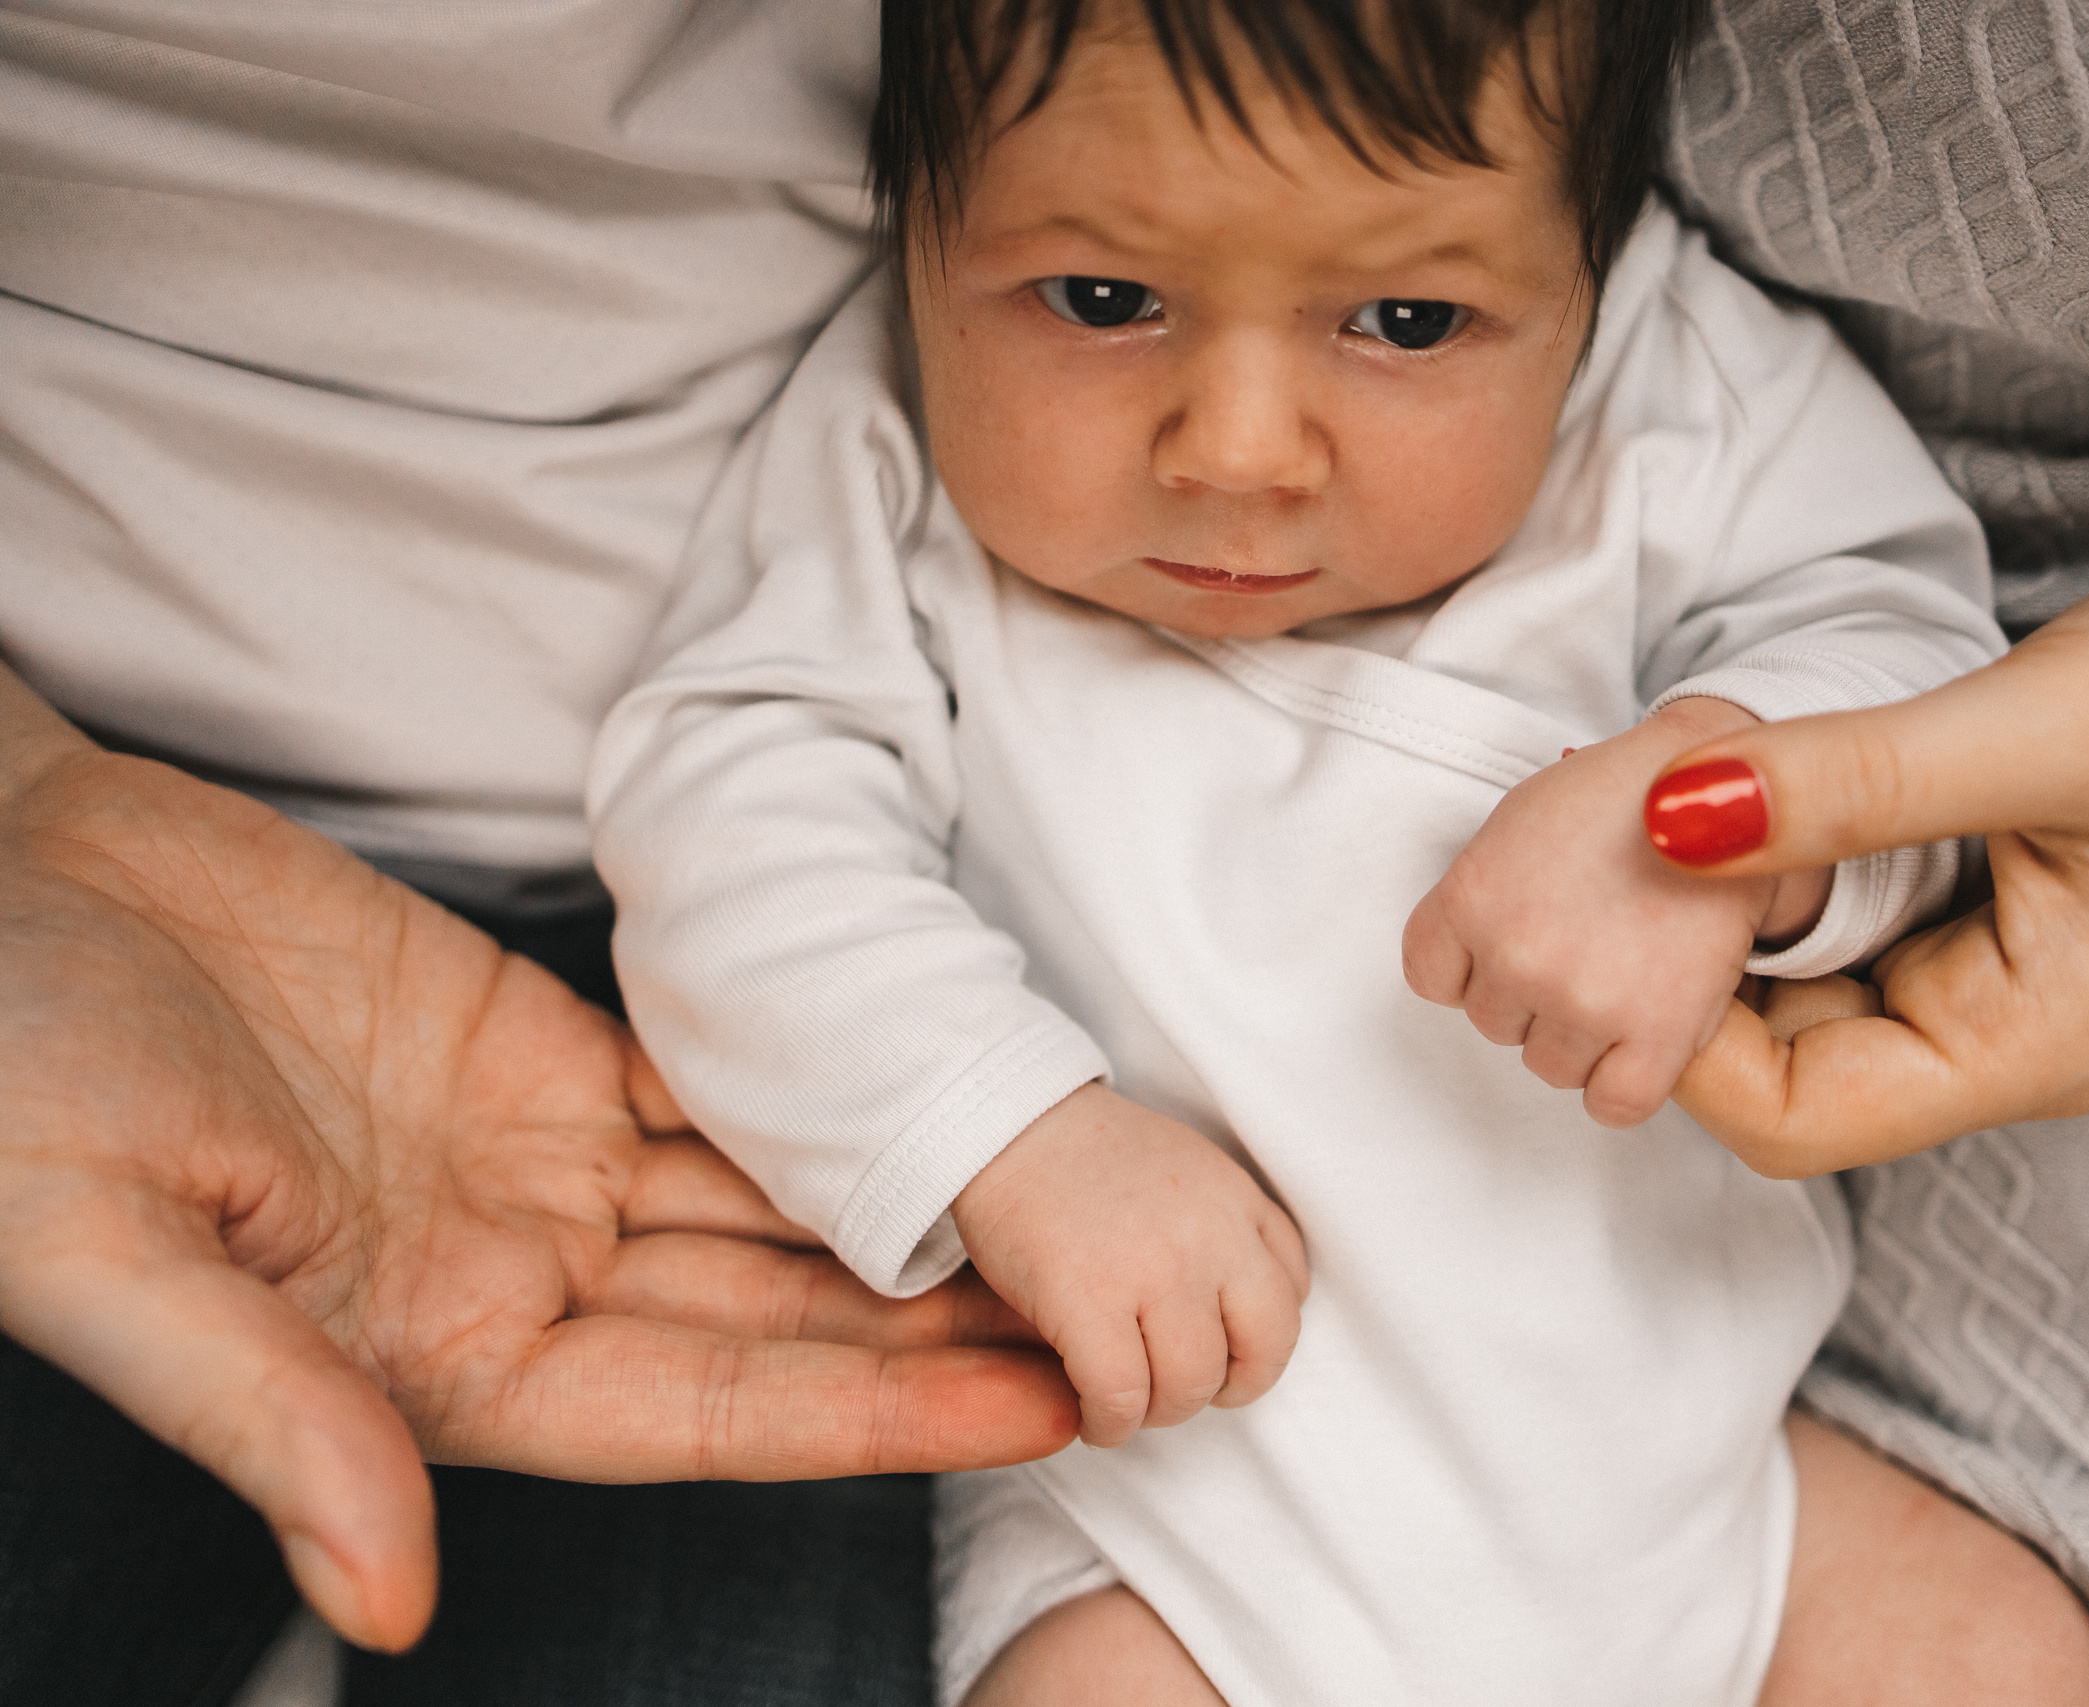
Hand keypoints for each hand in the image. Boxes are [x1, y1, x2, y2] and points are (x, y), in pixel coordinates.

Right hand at [0, 669, 1077, 1652]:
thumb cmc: (6, 1074)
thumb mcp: (101, 1252)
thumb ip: (265, 1414)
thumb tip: (388, 1597)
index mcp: (428, 1362)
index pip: (705, 1412)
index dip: (874, 1416)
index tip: (1037, 1408)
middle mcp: (509, 1274)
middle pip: (773, 1319)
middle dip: (940, 1327)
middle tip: (1120, 1313)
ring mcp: (532, 1158)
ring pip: (766, 1205)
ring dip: (908, 1211)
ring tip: (1071, 1213)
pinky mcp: (534, 1044)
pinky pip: (714, 1083)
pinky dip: (823, 1093)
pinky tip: (936, 1090)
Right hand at [952, 1083, 1309, 1447]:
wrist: (1005, 1123)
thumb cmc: (1088, 1157)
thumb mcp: (1189, 1171)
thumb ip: (1225, 1230)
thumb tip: (1233, 1319)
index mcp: (1237, 1200)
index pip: (1291, 1294)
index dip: (1259, 1341)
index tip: (1221, 1351)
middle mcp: (1211, 1235)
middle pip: (1262, 1351)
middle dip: (1225, 1388)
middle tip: (1179, 1388)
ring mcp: (1153, 1269)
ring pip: (1190, 1385)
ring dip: (1158, 1411)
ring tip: (1125, 1401)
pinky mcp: (1087, 1301)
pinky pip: (1120, 1397)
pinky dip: (1109, 1424)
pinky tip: (1093, 1417)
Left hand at [1402, 698, 1832, 1126]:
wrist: (1730, 786)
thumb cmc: (1624, 798)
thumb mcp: (1517, 823)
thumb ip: (1482, 897)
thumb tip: (1472, 960)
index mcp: (1472, 897)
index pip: (1433, 979)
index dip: (1475, 966)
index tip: (1514, 944)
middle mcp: (1518, 955)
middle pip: (1494, 1025)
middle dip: (1534, 995)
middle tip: (1588, 945)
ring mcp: (1585, 1000)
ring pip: (1550, 1066)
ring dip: (1580, 1037)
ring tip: (1624, 974)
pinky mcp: (1658, 1034)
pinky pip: (1612, 1104)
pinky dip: (1622, 1082)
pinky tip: (1642, 1039)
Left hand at [1649, 522, 2088, 1173]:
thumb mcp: (2041, 729)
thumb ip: (1850, 783)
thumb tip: (1668, 818)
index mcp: (2022, 1049)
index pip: (1788, 1121)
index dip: (1680, 1035)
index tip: (1623, 905)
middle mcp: (1995, 1038)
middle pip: (1775, 1066)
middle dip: (1685, 966)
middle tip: (1619, 827)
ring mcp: (1989, 976)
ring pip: (1801, 987)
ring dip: (1726, 907)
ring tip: (1672, 792)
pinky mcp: (1986, 906)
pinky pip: (1845, 919)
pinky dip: (1782, 864)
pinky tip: (1747, 784)